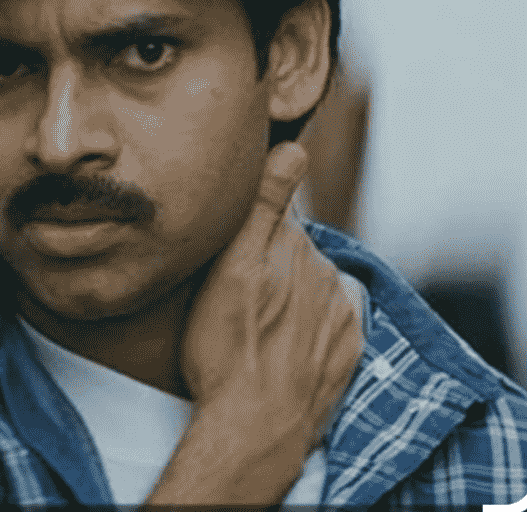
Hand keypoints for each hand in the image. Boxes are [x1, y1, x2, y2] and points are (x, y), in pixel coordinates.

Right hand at [178, 142, 364, 482]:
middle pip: (293, 246)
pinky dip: (309, 320)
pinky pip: (328, 315)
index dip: (251, 222)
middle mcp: (325, 270)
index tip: (230, 243)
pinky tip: (282, 339)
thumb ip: (266, 205)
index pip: (276, 211)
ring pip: (311, 281)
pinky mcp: (349, 343)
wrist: (255, 427)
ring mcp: (341, 309)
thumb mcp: (230, 268)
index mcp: (293, 244)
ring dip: (290, 289)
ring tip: (256, 321)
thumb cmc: (225, 346)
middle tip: (236, 289)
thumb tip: (295, 147)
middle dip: (270, 256)